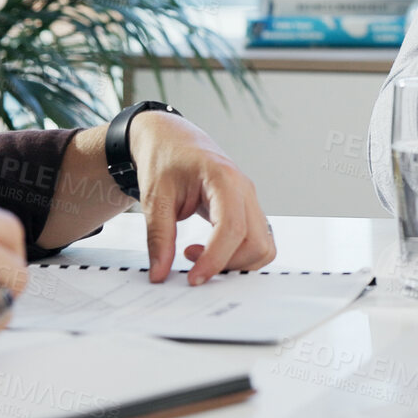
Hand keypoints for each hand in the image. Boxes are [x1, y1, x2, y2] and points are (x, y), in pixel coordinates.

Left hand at [131, 111, 276, 284]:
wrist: (171, 138)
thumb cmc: (164, 159)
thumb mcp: (154, 198)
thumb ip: (158, 238)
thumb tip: (159, 274)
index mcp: (224, 179)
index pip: (232, 228)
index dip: (215, 259)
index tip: (193, 278)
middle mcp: (245, 190)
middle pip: (256, 242)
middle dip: (227, 264)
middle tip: (191, 262)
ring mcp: (250, 200)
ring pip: (263, 246)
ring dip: (236, 262)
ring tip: (199, 254)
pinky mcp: (247, 210)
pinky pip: (257, 241)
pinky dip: (239, 255)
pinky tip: (209, 249)